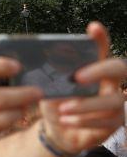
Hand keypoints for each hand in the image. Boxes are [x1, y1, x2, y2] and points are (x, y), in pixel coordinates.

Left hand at [40, 22, 126, 154]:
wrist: (57, 129)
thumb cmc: (57, 102)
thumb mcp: (51, 87)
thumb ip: (52, 74)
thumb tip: (39, 60)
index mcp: (94, 69)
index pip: (102, 49)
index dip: (101, 38)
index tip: (93, 27)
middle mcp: (111, 83)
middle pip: (120, 69)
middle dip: (100, 70)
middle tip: (76, 77)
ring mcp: (116, 103)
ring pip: (113, 100)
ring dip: (85, 105)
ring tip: (62, 109)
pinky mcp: (114, 123)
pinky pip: (106, 122)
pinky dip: (84, 121)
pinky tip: (66, 120)